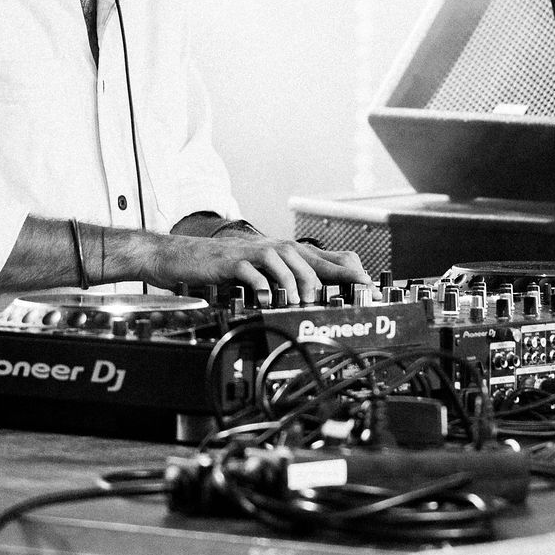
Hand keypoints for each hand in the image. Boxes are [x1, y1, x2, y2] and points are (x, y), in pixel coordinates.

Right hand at [152, 231, 369, 303]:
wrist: (182, 257)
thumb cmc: (224, 266)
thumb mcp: (262, 272)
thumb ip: (288, 281)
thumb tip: (320, 299)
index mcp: (286, 253)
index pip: (331, 257)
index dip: (354, 274)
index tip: (372, 293)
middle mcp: (275, 248)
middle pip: (314, 261)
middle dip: (332, 283)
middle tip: (340, 306)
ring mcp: (255, 252)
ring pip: (288, 263)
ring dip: (297, 286)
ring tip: (299, 304)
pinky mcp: (234, 261)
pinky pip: (255, 272)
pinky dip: (264, 288)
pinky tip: (265, 301)